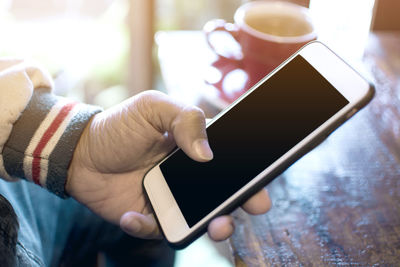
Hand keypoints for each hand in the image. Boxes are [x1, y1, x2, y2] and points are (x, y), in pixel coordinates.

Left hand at [67, 90, 270, 240]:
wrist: (79, 151)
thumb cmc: (118, 126)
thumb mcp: (153, 108)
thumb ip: (186, 119)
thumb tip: (207, 155)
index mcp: (193, 149)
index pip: (228, 162)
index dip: (249, 173)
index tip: (261, 181)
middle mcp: (186, 177)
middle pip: (222, 194)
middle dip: (242, 203)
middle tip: (252, 206)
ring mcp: (169, 198)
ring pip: (199, 219)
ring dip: (212, 225)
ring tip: (216, 226)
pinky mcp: (149, 216)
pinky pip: (158, 231)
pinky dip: (148, 228)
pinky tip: (132, 216)